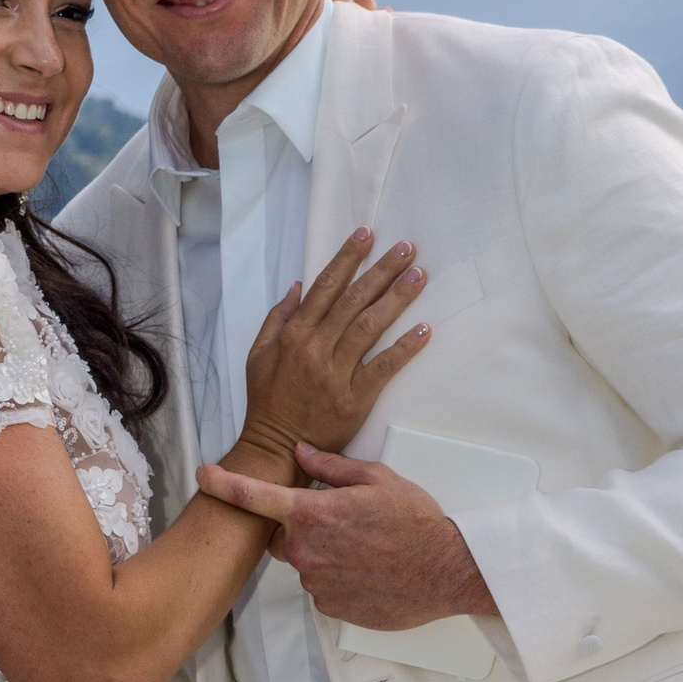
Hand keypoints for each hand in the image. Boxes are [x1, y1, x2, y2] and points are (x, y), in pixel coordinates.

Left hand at [192, 444, 497, 629]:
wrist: (447, 570)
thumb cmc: (416, 520)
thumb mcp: (378, 478)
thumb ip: (331, 467)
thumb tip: (302, 453)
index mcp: (312, 512)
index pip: (255, 497)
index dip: (225, 484)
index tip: (203, 475)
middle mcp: (306, 550)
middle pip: (283, 535)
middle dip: (303, 526)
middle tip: (343, 521)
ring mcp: (317, 582)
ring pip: (306, 562)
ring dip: (325, 553)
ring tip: (366, 548)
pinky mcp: (331, 607)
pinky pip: (323, 587)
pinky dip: (338, 578)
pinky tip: (369, 571)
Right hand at [231, 231, 429, 474]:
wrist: (275, 447)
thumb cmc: (267, 401)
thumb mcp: (258, 354)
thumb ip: (277, 318)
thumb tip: (297, 285)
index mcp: (294, 334)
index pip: (325, 285)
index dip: (348, 257)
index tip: (367, 234)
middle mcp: (316, 348)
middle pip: (354, 300)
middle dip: (381, 270)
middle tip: (407, 248)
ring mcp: (336, 373)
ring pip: (370, 326)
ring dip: (397, 298)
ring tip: (419, 275)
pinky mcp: (354, 399)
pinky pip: (383, 368)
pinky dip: (404, 348)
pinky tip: (424, 331)